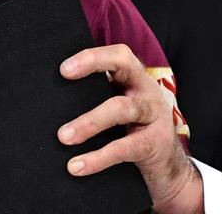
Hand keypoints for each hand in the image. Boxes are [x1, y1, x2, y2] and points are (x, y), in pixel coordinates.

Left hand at [57, 44, 202, 213]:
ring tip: (64, 136)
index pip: (118, 54)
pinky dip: (97, 158)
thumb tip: (52, 98)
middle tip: (62, 77)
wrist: (169, 167)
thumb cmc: (133, 130)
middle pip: (124, 67)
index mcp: (135, 79)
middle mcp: (146, 91)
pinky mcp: (153, 144)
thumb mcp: (121, 107)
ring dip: (89, 121)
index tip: (64, 68)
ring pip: (121, 108)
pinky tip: (77, 166)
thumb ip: (97, 96)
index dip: (93, 56)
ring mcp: (153, 116)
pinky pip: (123, 148)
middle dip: (93, 65)